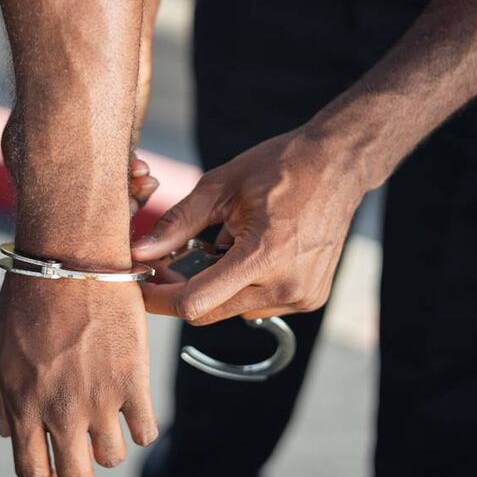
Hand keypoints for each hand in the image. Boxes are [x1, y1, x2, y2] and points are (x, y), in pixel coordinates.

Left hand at [0, 275, 157, 476]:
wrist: (71, 262)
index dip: (45, 475)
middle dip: (79, 468)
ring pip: (113, 457)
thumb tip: (7, 433)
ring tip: (109, 414)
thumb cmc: (29, 301)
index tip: (54, 463)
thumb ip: (3, 398)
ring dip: (110, 442)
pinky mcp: (133, 381)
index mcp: (23, 407)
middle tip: (84, 444)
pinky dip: (142, 426)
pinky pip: (147, 432)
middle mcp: (61, 411)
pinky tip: (134, 404)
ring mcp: (99, 399)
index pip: (34, 473)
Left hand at [132, 125, 366, 324]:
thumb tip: (140, 251)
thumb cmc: (280, 167)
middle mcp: (286, 285)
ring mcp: (302, 296)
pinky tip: (253, 253)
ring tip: (223, 246)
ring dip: (216, 288)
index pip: (194, 302)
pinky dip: (244, 286)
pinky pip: (259, 305)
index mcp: (263, 256)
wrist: (337, 166)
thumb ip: (177, 223)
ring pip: (233, 310)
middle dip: (181, 292)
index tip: (139, 285)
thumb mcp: (220, 187)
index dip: (158, 299)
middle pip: (209, 311)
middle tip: (166, 264)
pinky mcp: (310, 298)